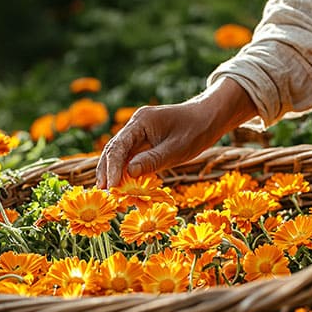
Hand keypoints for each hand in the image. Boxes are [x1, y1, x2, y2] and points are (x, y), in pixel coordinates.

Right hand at [96, 78, 256, 187]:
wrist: (208, 118)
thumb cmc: (196, 131)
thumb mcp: (177, 149)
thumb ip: (153, 160)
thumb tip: (129, 172)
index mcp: (141, 121)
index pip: (119, 146)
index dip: (113, 168)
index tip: (111, 187)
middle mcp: (135, 125)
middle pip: (113, 150)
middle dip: (107, 171)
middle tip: (103, 193)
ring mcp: (138, 133)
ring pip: (119, 154)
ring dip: (112, 172)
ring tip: (107, 193)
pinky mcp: (144, 142)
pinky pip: (130, 157)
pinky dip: (124, 171)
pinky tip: (120, 186)